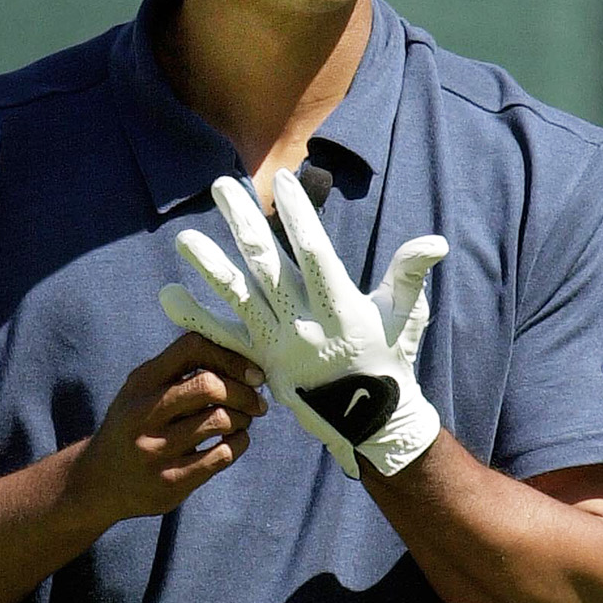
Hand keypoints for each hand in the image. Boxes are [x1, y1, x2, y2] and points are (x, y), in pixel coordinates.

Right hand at [76, 332, 266, 523]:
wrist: (98, 482)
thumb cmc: (134, 427)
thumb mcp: (142, 391)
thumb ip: (180, 373)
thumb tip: (243, 362)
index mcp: (141, 381)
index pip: (192, 349)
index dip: (230, 357)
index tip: (251, 373)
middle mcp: (143, 412)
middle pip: (209, 386)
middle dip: (244, 393)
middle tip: (256, 402)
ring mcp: (155, 449)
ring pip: (221, 421)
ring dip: (243, 419)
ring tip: (243, 421)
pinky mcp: (170, 481)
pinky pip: (222, 455)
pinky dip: (239, 444)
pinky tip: (234, 442)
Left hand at [159, 171, 446, 477]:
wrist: (369, 421)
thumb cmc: (391, 357)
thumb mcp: (406, 314)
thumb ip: (411, 274)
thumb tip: (436, 242)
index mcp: (340, 307)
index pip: (315, 254)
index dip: (298, 216)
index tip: (281, 181)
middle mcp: (304, 324)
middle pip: (268, 266)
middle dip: (243, 224)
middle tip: (221, 185)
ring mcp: (277, 345)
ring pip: (238, 299)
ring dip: (208, 267)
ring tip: (182, 239)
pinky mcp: (259, 363)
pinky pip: (221, 339)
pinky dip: (194, 318)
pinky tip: (166, 296)